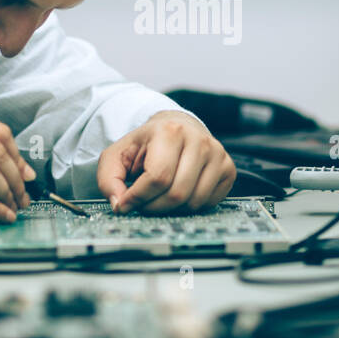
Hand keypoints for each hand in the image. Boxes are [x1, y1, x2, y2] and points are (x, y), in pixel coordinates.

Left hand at [96, 111, 235, 214]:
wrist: (177, 128)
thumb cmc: (147, 144)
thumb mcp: (118, 155)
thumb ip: (109, 179)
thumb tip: (119, 204)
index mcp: (170, 131)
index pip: (157, 178)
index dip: (138, 198)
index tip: (125, 204)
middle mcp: (199, 141)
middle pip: (177, 193)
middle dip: (154, 207)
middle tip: (143, 204)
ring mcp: (218, 155)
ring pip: (194, 201)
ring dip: (173, 209)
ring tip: (160, 197)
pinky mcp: (229, 169)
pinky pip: (209, 202)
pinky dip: (191, 206)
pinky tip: (181, 193)